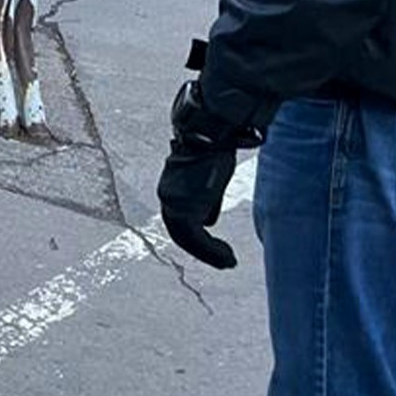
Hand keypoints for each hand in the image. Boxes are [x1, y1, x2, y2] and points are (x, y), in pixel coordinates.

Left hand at [156, 79, 258, 269]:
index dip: (196, 238)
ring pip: (187, 239)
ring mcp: (173, 202)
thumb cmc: (213, 148)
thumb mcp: (210, 177)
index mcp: (173, 189)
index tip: (214, 249)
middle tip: (223, 261)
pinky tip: (227, 259)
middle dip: (202, 250)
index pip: (180, 220)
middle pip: (180, 233)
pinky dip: (211, 252)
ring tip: (227, 262)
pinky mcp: (184, 207)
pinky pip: (196, 239)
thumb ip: (206, 198)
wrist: (210, 133)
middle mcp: (168, 196)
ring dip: (209, 254)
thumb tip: (207, 222)